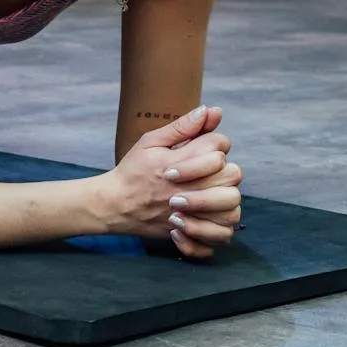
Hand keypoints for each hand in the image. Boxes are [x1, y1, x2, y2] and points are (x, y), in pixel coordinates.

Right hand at [101, 105, 242, 259]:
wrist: (114, 205)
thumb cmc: (133, 171)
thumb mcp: (150, 142)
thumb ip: (182, 127)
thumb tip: (211, 111)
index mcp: (178, 163)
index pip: (219, 146)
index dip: (215, 143)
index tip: (201, 148)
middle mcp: (188, 190)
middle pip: (232, 175)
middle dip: (224, 169)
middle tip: (210, 172)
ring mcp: (189, 215)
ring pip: (232, 208)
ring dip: (226, 199)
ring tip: (213, 193)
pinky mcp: (188, 234)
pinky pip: (221, 235)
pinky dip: (219, 229)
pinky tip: (209, 217)